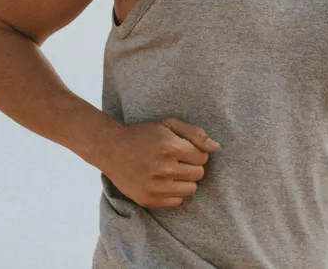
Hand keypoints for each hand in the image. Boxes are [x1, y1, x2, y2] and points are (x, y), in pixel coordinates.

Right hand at [94, 117, 219, 208]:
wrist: (111, 149)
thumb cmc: (144, 135)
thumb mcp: (169, 125)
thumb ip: (195, 133)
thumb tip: (216, 148)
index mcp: (169, 147)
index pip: (203, 158)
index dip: (195, 153)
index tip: (183, 150)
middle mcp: (163, 168)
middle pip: (198, 174)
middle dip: (191, 167)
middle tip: (176, 161)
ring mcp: (154, 186)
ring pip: (191, 189)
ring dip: (185, 181)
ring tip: (172, 172)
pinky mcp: (148, 200)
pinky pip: (177, 202)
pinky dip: (174, 193)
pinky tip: (163, 182)